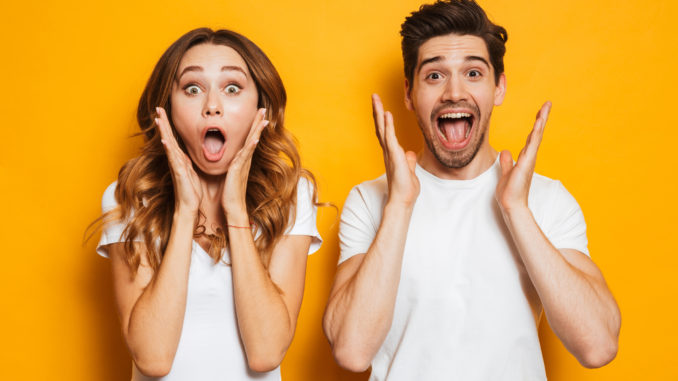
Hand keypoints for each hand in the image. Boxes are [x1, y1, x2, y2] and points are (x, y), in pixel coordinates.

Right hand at [155, 107, 202, 216]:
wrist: (189, 206)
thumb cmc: (191, 191)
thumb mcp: (192, 172)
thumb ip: (188, 163)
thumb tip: (188, 155)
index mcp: (180, 159)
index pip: (173, 138)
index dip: (168, 125)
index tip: (164, 112)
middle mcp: (175, 160)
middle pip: (168, 137)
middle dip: (163, 123)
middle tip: (158, 108)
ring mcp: (176, 166)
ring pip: (168, 145)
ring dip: (163, 132)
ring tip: (158, 119)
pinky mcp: (179, 173)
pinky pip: (173, 159)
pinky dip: (169, 150)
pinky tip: (165, 141)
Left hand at [221, 108, 268, 222]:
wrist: (233, 208)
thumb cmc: (230, 194)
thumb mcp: (229, 175)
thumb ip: (231, 165)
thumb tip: (230, 160)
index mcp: (241, 160)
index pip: (249, 139)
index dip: (253, 127)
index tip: (257, 115)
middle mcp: (244, 160)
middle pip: (253, 137)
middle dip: (257, 122)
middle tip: (263, 109)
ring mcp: (243, 164)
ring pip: (252, 143)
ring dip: (257, 130)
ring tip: (263, 118)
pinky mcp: (238, 169)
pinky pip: (246, 155)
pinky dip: (251, 146)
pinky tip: (255, 138)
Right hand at [372, 94, 419, 206]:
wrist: (402, 201)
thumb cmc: (405, 189)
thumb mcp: (409, 171)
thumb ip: (409, 161)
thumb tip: (410, 154)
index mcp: (391, 153)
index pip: (385, 132)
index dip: (382, 119)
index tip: (381, 106)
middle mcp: (388, 151)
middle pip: (380, 127)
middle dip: (377, 110)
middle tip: (374, 96)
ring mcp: (390, 153)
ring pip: (382, 129)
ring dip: (379, 113)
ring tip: (376, 98)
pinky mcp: (394, 156)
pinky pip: (390, 138)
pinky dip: (388, 125)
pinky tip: (387, 114)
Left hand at [495, 101, 551, 213]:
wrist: (511, 205)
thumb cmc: (509, 192)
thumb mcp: (505, 172)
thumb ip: (506, 162)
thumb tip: (506, 151)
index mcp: (525, 158)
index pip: (531, 137)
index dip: (536, 125)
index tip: (540, 112)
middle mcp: (529, 157)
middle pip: (537, 133)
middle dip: (542, 118)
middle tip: (548, 104)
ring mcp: (529, 160)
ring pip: (536, 137)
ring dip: (541, 122)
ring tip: (546, 108)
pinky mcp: (525, 164)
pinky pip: (531, 145)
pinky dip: (535, 134)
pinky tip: (538, 124)